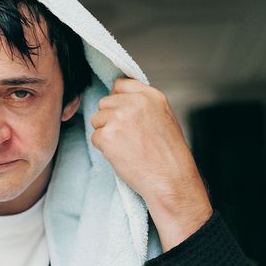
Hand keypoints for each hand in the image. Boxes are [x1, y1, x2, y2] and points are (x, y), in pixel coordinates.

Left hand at [90, 78, 211, 250]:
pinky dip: (104, 149)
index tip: (122, 113)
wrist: (169, 180)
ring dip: (106, 133)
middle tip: (127, 137)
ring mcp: (119, 118)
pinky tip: (122, 156)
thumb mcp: (164, 118)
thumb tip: (119, 99)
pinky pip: (95, 138)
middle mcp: (134, 103)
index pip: (120, 84)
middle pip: (105, 102)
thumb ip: (143, 105)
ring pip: (97, 120)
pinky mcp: (107, 136)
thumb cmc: (169, 155)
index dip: (117, 100)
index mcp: (151, 96)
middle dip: (110, 119)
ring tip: (126, 147)